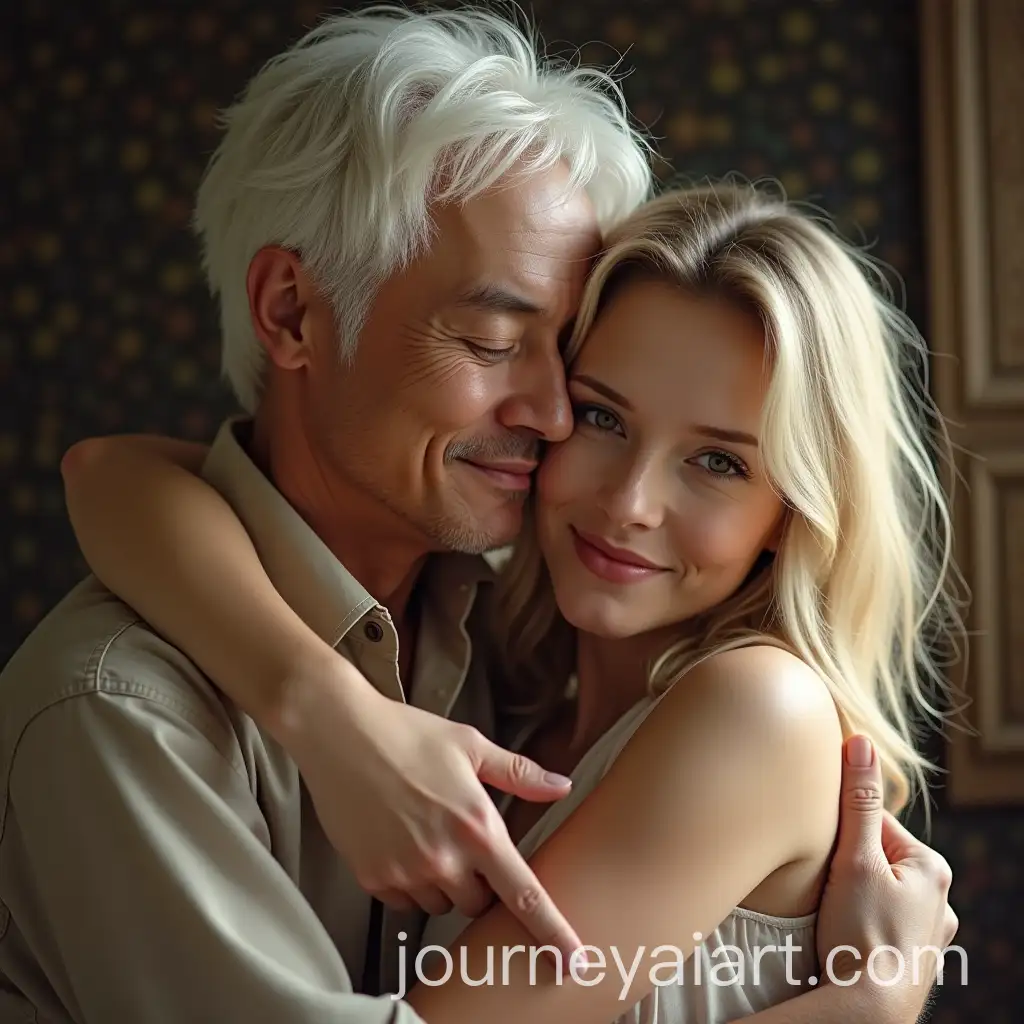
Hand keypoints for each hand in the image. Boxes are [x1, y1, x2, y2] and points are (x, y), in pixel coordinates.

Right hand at [287, 655, 581, 959]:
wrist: (339, 734)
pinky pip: (404, 901)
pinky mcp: (373, 878)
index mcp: (477, 827)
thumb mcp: (470, 745)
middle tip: (463, 841)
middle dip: (480, 882)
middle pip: (479, 904)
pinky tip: (401, 841)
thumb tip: (560, 787)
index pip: (524, 894)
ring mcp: (405, 873)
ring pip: (441, 904)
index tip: (572, 959)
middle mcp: (444, 859)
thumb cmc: (407, 734)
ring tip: (426, 832)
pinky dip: (410, 882)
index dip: (552, 931)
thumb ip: (519, 773)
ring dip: (443, 882)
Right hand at [815, 735, 957, 1022]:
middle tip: (819, 882)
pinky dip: (859, 920)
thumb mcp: (855, 860)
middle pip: (873, 855)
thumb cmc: (862, 935)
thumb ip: (856, 800)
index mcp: (930, 866)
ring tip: (828, 910)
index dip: (836, 830)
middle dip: (843, 862)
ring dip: (849, 892)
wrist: (867, 1010)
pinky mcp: (909, 955)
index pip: (871, 821)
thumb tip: (861, 740)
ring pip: (875, 889)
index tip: (816, 847)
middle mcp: (938, 898)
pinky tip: (842, 931)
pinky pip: (877, 920)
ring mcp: (926, 931)